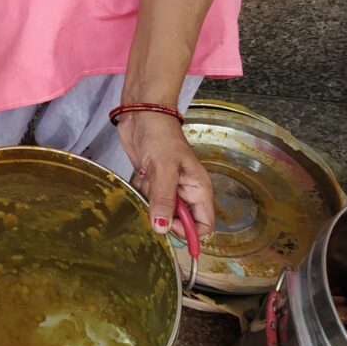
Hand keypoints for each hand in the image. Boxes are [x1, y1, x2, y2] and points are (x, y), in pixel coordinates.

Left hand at [116, 112, 214, 237]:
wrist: (142, 115)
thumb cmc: (160, 136)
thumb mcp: (164, 169)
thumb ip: (164, 200)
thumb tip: (162, 229)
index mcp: (198, 188)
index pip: (204, 224)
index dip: (187, 230)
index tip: (167, 224)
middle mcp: (186, 191)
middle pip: (180, 221)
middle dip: (164, 215)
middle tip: (152, 198)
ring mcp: (169, 186)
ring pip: (161, 211)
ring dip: (151, 201)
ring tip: (148, 179)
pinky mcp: (153, 181)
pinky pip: (148, 199)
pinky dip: (142, 191)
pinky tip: (142, 174)